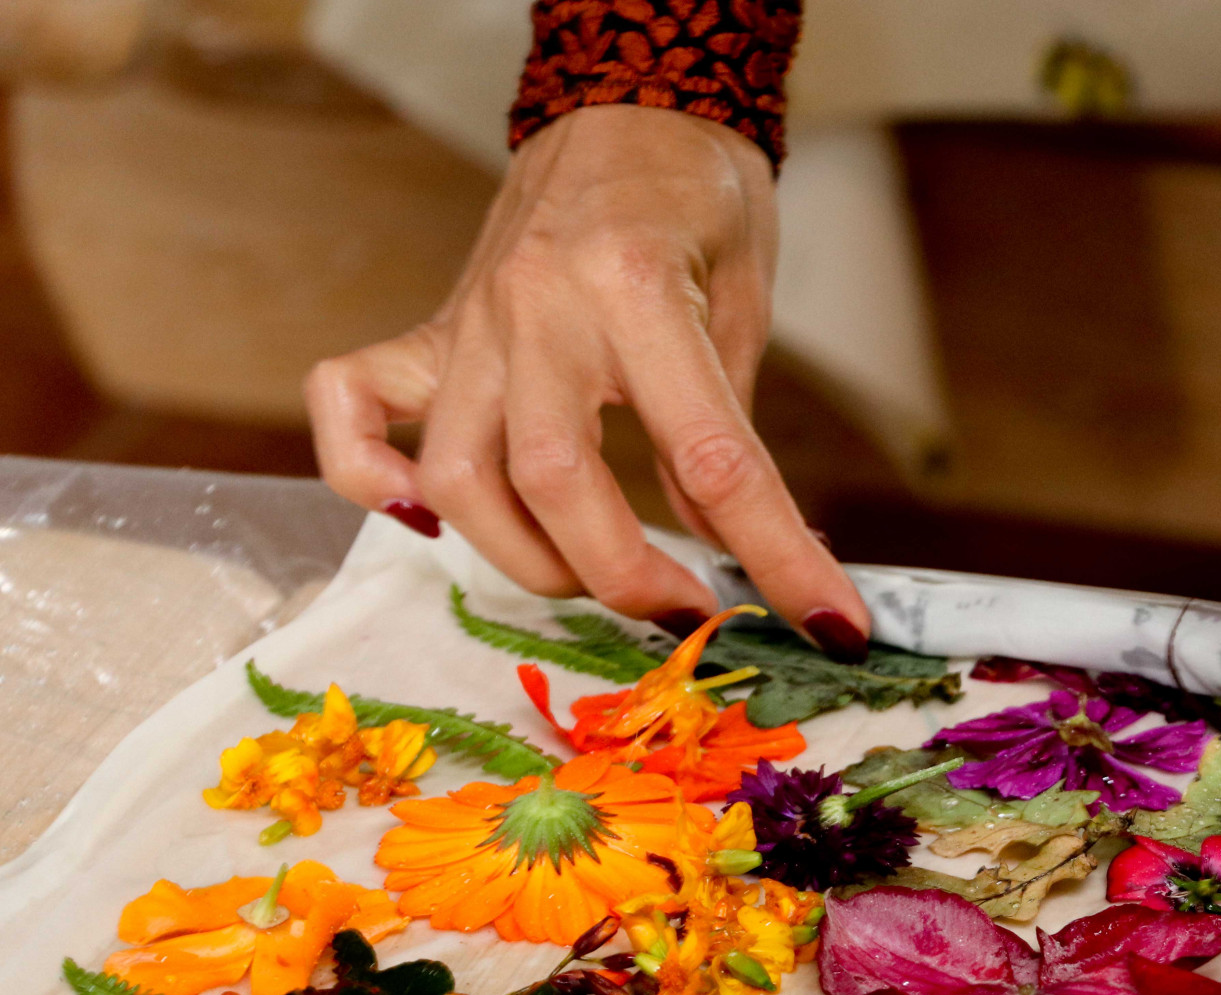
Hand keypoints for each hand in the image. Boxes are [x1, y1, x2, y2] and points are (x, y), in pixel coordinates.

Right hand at [306, 105, 870, 655]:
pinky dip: (370, 474)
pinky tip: (423, 518)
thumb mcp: (746, 304)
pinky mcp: (432, 331)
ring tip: (593, 577)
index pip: (713, 460)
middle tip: (689, 615)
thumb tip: (728, 549)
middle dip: (627, 576)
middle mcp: (538, 307)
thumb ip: (726, 432)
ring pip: (459, 476)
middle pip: (555, 482)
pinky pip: (351, 403)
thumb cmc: (697, 196)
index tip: (828, 624)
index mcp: (637, 289)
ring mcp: (472, 321)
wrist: (626, 102)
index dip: (778, 558)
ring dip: (525, 557)